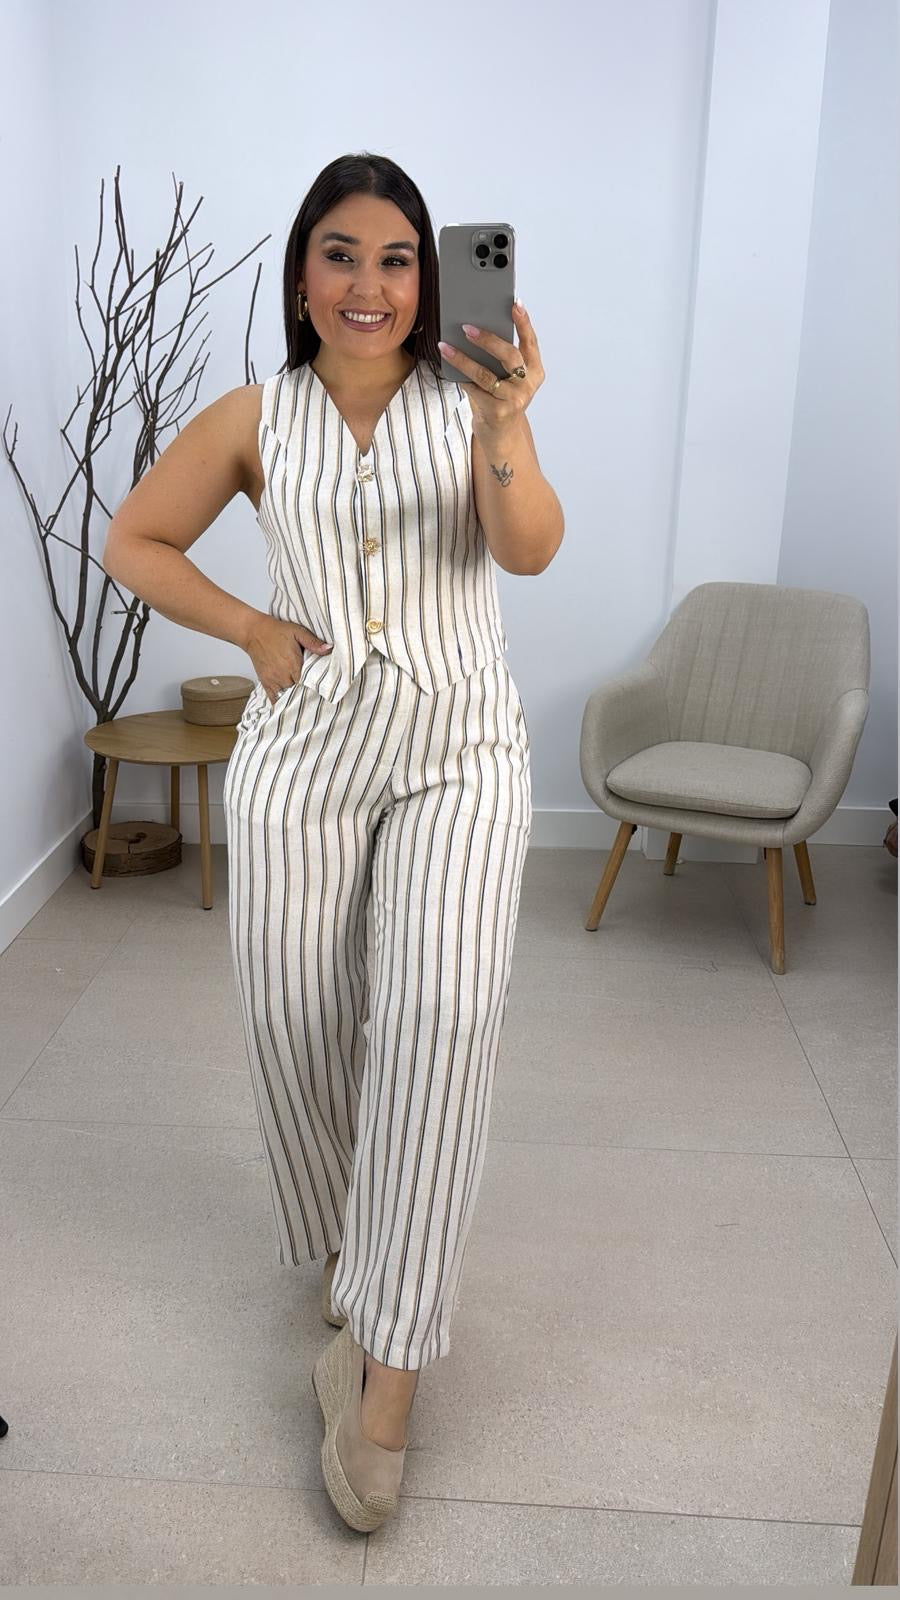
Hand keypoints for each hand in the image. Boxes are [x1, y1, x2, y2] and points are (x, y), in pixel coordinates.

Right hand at [244, 615, 331, 705]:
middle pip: (299, 691)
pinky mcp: (265, 683)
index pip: (309, 683)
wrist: (254, 633)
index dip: (316, 686)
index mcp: (293, 664)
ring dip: (295, 696)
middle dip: (307, 691)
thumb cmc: (277, 631)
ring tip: (303, 696)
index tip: (322, 688)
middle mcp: (283, 675)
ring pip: (288, 697)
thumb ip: (313, 642)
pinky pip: (274, 699)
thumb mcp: (298, 632)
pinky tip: (288, 703)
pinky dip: (282, 702)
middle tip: (315, 692)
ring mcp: (273, 681)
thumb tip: (329, 649)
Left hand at [438, 302, 543, 435]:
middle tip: (466, 328)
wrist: (500, 434)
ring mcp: (514, 400)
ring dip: (463, 359)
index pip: (530, 342)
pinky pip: (474, 390)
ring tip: (446, 347)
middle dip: (487, 339)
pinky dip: (461, 379)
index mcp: (535, 371)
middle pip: (508, 355)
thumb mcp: (508, 378)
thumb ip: (501, 359)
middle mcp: (527, 385)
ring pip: (486, 374)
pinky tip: (450, 369)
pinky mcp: (498, 412)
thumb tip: (476, 330)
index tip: (515, 303)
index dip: (524, 322)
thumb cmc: (501, 399)